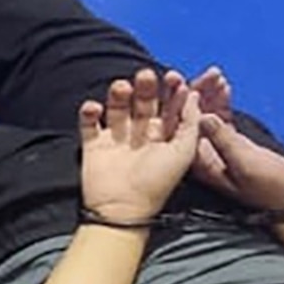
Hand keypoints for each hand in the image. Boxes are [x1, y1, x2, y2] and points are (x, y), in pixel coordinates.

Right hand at [75, 67, 202, 220]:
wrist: (123, 208)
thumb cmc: (158, 182)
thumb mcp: (185, 152)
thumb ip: (191, 122)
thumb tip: (194, 95)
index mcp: (164, 135)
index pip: (169, 105)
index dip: (172, 90)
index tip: (174, 77)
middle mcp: (140, 133)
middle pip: (143, 101)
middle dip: (146, 87)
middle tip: (146, 76)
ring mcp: (116, 137)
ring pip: (117, 106)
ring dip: (118, 93)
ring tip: (120, 88)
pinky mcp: (94, 143)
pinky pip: (89, 121)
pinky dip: (89, 111)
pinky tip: (94, 108)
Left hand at [182, 68, 283, 214]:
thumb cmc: (270, 188)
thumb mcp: (245, 163)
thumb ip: (224, 140)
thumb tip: (203, 116)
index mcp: (197, 165)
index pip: (182, 131)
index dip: (180, 106)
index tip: (182, 85)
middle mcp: (201, 156)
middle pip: (190, 121)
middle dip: (192, 96)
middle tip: (191, 74)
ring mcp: (215, 148)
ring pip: (206, 116)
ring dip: (209, 95)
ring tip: (214, 74)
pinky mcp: (230, 142)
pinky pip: (221, 118)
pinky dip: (222, 102)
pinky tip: (223, 85)